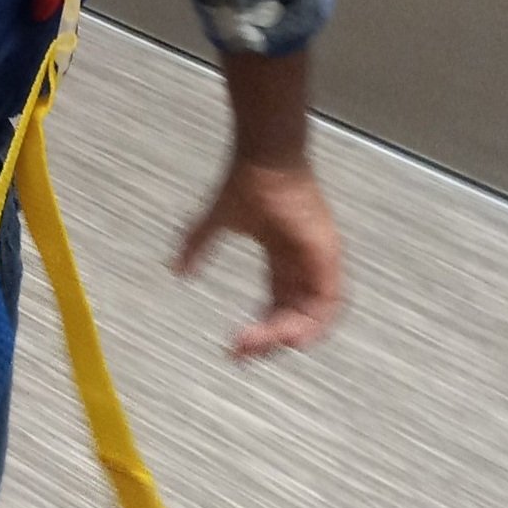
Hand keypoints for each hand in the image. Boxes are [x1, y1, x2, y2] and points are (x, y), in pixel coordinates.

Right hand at [175, 156, 343, 359]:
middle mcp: (304, 266)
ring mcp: (318, 261)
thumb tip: (177, 269)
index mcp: (283, 262)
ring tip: (265, 347)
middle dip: (271, 340)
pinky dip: (315, 322)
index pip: (279, 308)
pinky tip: (292, 336)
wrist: (264, 155)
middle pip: (296, 318)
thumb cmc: (247, 180)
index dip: (261, 332)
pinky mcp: (326, 253)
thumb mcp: (218, 221)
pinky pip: (330, 299)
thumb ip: (198, 244)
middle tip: (243, 352)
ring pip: (316, 315)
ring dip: (292, 336)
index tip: (233, 349)